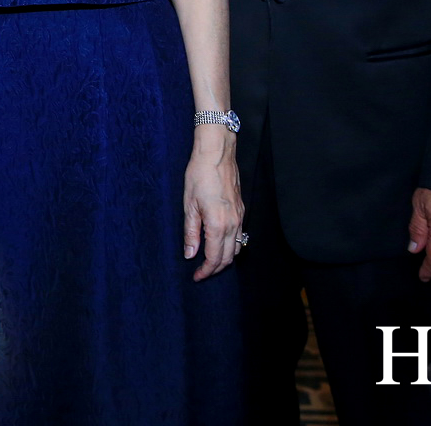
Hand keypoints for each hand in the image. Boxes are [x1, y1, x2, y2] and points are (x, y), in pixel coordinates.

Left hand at [183, 127, 242, 280]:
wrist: (216, 154)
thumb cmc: (199, 175)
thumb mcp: (189, 205)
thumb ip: (191, 232)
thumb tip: (190, 254)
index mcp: (218, 224)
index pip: (214, 257)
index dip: (205, 271)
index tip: (196, 277)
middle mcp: (233, 223)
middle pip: (228, 257)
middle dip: (215, 269)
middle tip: (202, 273)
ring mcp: (240, 217)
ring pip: (237, 248)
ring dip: (225, 259)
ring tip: (210, 262)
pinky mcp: (242, 210)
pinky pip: (240, 236)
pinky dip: (232, 246)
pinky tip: (221, 244)